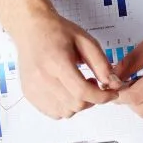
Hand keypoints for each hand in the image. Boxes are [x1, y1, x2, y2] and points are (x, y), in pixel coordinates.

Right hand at [2, 3, 117, 118]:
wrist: (31, 30)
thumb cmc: (56, 32)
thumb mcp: (85, 41)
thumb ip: (101, 64)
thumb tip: (113, 84)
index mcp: (56, 62)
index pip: (82, 92)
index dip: (101, 97)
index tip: (111, 94)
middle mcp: (42, 78)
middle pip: (75, 105)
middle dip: (91, 99)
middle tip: (91, 83)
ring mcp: (33, 89)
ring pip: (65, 113)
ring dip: (77, 105)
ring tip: (76, 86)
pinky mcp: (29, 94)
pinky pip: (53, 113)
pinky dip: (64, 107)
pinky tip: (65, 92)